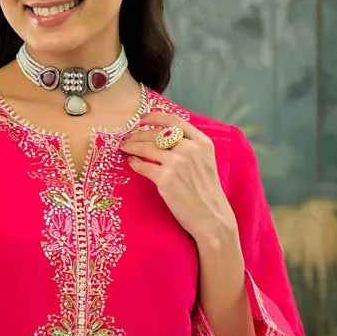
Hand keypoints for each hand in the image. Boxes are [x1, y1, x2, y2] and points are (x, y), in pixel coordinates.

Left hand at [120, 112, 237, 244]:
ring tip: (124, 147)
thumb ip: (191, 148)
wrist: (212, 218)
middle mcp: (190, 149)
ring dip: (132, 146)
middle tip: (128, 137)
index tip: (142, 118)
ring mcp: (177, 163)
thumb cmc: (207, 193)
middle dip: (138, 133)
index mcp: (202, 143)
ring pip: (147, 147)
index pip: (174, 121)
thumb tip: (165, 138)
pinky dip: (134, 163)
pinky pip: (143, 166)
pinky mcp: (165, 179)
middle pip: (156, 133)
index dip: (155, 117)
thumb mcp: (205, 162)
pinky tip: (131, 162)